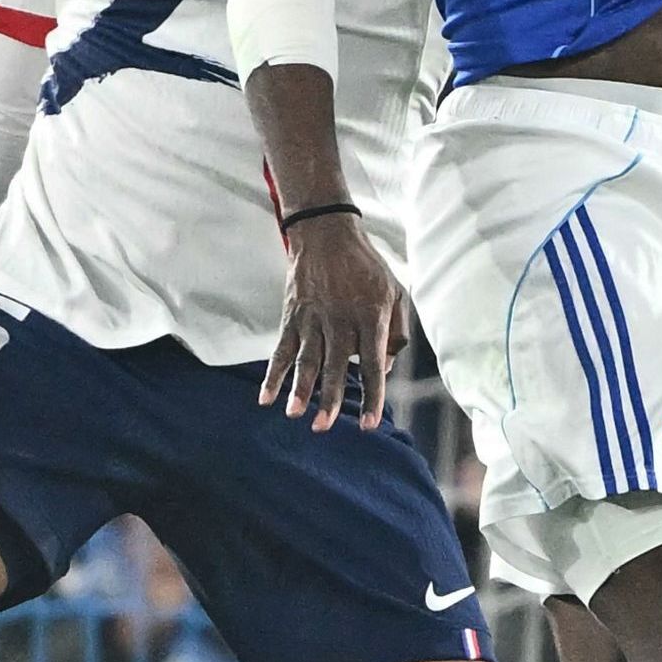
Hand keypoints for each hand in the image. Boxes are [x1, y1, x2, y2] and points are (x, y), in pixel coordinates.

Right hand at [269, 213, 412, 430]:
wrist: (327, 234)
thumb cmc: (367, 268)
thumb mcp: (395, 292)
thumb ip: (396, 331)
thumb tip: (385, 367)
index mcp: (370, 318)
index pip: (373, 364)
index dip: (372, 395)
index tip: (370, 424)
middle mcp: (341, 321)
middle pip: (335, 367)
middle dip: (330, 399)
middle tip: (323, 427)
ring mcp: (313, 319)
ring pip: (306, 360)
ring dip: (299, 389)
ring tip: (295, 414)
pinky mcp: (293, 316)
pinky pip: (281, 349)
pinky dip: (273, 373)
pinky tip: (266, 397)